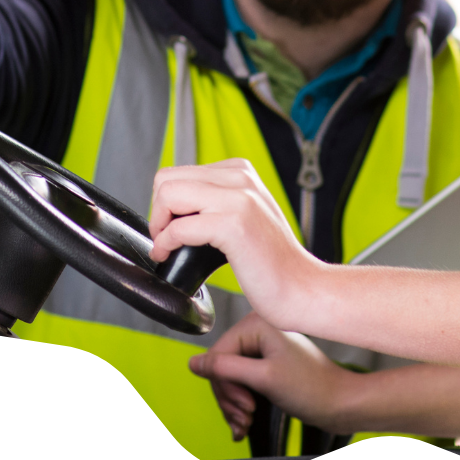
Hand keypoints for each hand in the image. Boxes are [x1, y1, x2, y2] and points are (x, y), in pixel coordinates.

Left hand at [148, 159, 321, 326]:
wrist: (302, 288)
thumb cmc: (270, 262)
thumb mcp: (244, 215)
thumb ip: (216, 201)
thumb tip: (172, 206)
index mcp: (240, 171)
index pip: (177, 172)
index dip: (166, 204)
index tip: (173, 228)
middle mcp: (240, 177)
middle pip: (167, 179)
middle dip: (158, 212)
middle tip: (167, 240)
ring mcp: (239, 198)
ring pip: (168, 194)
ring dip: (159, 225)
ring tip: (168, 247)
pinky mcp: (235, 224)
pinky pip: (179, 226)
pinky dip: (166, 243)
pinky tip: (171, 256)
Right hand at [188, 313, 354, 440]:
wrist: (339, 402)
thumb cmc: (311, 387)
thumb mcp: (263, 378)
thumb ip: (225, 369)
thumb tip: (192, 363)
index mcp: (257, 323)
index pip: (218, 355)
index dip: (224, 385)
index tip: (243, 406)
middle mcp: (257, 329)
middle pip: (221, 368)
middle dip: (229, 398)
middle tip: (245, 418)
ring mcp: (261, 346)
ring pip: (229, 379)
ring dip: (234, 406)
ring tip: (246, 423)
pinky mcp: (265, 362)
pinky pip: (241, 382)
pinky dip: (240, 405)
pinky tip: (244, 423)